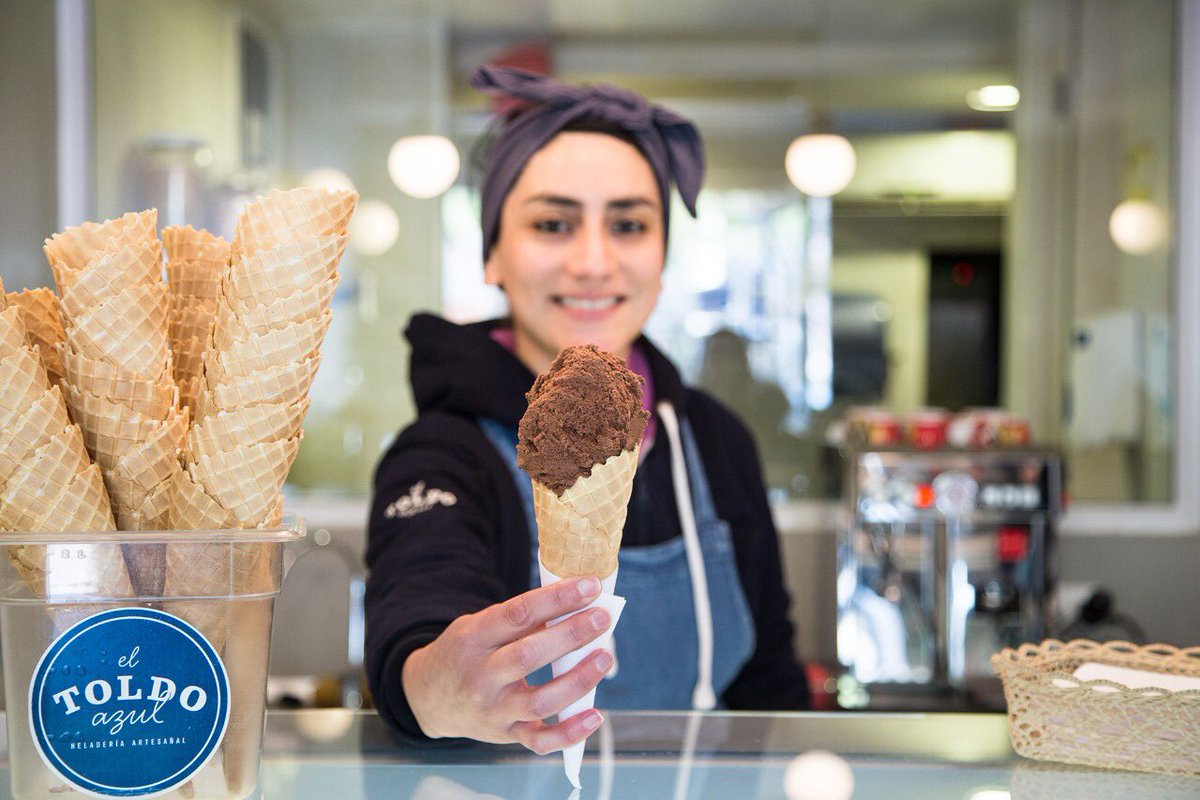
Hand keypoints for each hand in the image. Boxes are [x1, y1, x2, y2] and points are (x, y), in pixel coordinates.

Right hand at [402, 576, 613, 753]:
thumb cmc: (464, 654)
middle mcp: (481, 676)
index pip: (519, 614)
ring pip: (540, 700)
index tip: (589, 587)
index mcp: (474, 638)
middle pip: (529, 656)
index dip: (557, 599)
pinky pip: (540, 741)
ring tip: (603, 657)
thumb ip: (518, 621)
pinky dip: (570, 733)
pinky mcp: (505, 734)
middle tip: (602, 618)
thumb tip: (574, 609)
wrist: (428, 698)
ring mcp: (494, 710)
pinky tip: (594, 715)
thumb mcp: (478, 626)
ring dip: (578, 680)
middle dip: (571, 635)